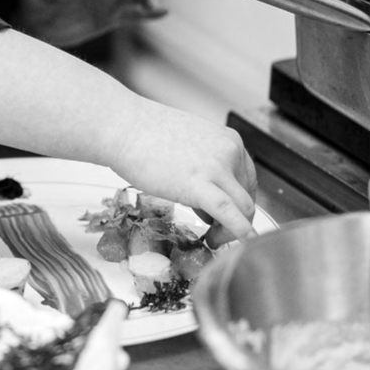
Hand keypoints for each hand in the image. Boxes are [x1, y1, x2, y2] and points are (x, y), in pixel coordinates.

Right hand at [108, 99, 257, 243]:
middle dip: (234, 218)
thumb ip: (205, 164)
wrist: (122, 126)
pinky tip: (240, 243)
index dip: (236, 201)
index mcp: (228, 140)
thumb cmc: (144, 132)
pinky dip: (239, 233)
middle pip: (247, 196)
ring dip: (231, 231)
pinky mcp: (199, 185)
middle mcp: (229, 151)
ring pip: (244, 209)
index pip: (247, 179)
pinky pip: (230, 214)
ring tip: (211, 238)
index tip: (223, 213)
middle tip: (213, 230)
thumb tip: (207, 193)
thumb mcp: (189, 143)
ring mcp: (216, 167)